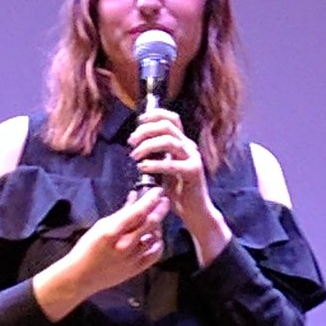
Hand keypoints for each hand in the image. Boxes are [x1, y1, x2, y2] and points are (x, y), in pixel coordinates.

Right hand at [33, 188, 167, 319]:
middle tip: (164, 200)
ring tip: (155, 219)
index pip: (138, 212)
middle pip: (150, 223)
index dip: (151, 200)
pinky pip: (155, 254)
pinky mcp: (136, 269)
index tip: (158, 191)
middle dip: (160, 209)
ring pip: (154, 237)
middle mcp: (124, 245)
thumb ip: (121, 212)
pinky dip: (158, 243)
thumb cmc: (87, 248)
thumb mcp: (100, 225)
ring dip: (158, 225)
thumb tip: (135, 197)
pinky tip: (155, 237)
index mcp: (112, 232)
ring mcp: (132, 258)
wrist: (80, 276)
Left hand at [129, 106, 229, 263]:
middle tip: (131, 142)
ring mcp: (193, 158)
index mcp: (183, 143)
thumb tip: (137, 141)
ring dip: (148, 145)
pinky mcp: (193, 172)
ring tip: (135, 156)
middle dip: (145, 131)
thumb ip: (156, 154)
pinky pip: (171, 164)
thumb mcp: (164, 168)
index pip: (172, 119)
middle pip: (167, 127)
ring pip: (169, 141)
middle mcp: (189, 147)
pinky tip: (142, 168)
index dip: (155, 114)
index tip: (139, 120)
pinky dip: (154, 164)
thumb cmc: (177, 191)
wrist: (194, 211)